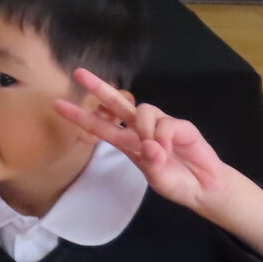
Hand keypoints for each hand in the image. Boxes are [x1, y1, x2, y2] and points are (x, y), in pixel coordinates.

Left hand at [55, 69, 233, 216]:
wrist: (205, 188)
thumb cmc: (176, 182)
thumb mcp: (157, 178)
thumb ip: (151, 164)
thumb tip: (149, 145)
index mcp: (128, 143)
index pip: (100, 126)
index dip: (80, 116)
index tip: (57, 105)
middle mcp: (141, 130)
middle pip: (116, 104)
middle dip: (99, 88)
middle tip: (79, 73)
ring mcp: (161, 125)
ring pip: (143, 110)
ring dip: (145, 128)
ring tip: (154, 150)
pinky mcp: (181, 126)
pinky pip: (167, 123)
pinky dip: (164, 136)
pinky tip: (168, 149)